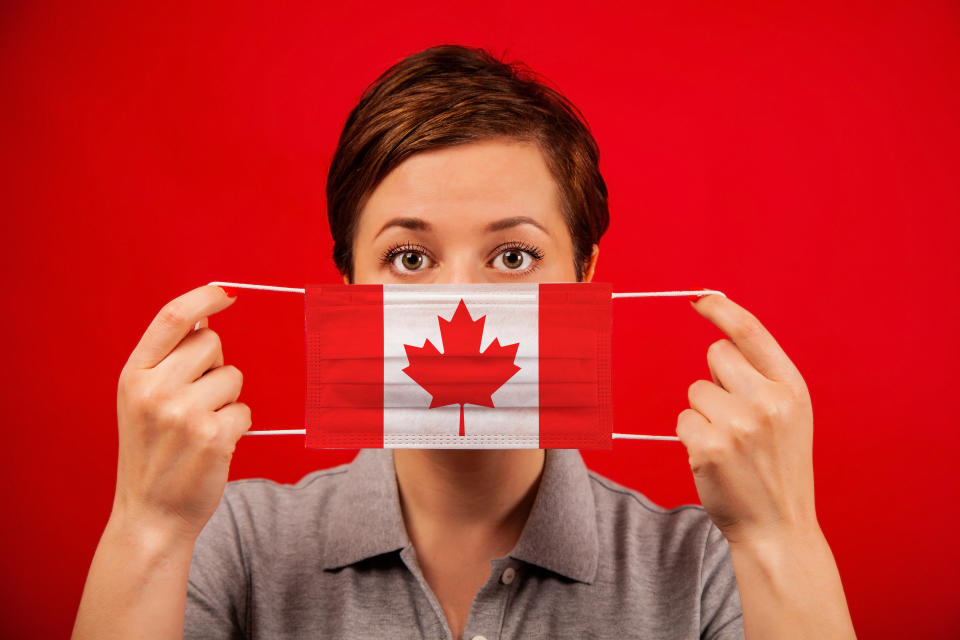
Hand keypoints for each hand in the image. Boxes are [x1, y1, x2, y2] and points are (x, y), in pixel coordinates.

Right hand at [112, 285, 250, 540]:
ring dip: (227, 399)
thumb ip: (166, 362)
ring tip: (201, 428)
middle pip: (212, 344)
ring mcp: (183, 414)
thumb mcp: (141, 402)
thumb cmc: (153, 454)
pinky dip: (237, 426)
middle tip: (198, 401)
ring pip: (233, 377)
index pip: (172, 318)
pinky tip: (214, 447)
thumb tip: (205, 321)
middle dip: (215, 366)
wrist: (150, 516)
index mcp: (133, 376)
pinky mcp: (212, 437)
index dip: (203, 298)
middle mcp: (154, 391)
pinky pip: (244, 410)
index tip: (225, 294)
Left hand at [677, 294, 817, 545]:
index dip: (721, 309)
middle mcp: (768, 401)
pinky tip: (715, 459)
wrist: (778, 527)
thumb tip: (718, 340)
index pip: (749, 332)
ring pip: (695, 391)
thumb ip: (763, 377)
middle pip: (715, 355)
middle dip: (716, 378)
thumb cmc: (777, 467)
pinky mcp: (709, 446)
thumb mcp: (788, 416)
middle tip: (735, 416)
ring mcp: (738, 424)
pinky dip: (691, 437)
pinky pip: (682, 420)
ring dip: (704, 413)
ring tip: (730, 444)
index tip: (699, 297)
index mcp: (791, 388)